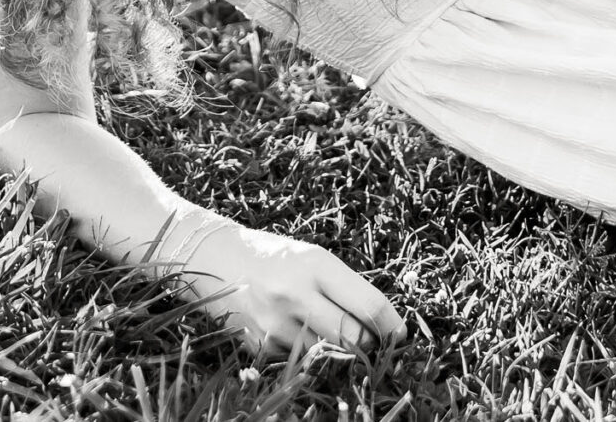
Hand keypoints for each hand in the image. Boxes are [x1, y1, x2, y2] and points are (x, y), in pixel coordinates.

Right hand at [164, 216, 405, 355]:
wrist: (215, 261)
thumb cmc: (275, 256)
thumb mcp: (313, 258)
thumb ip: (347, 288)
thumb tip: (385, 325)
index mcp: (315, 264)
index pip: (368, 305)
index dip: (391, 325)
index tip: (400, 334)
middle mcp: (295, 294)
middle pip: (354, 338)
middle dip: (368, 342)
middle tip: (369, 337)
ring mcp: (275, 324)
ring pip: (330, 354)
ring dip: (338, 349)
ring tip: (327, 328)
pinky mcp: (260, 347)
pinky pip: (301, 359)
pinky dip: (307, 351)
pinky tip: (294, 329)